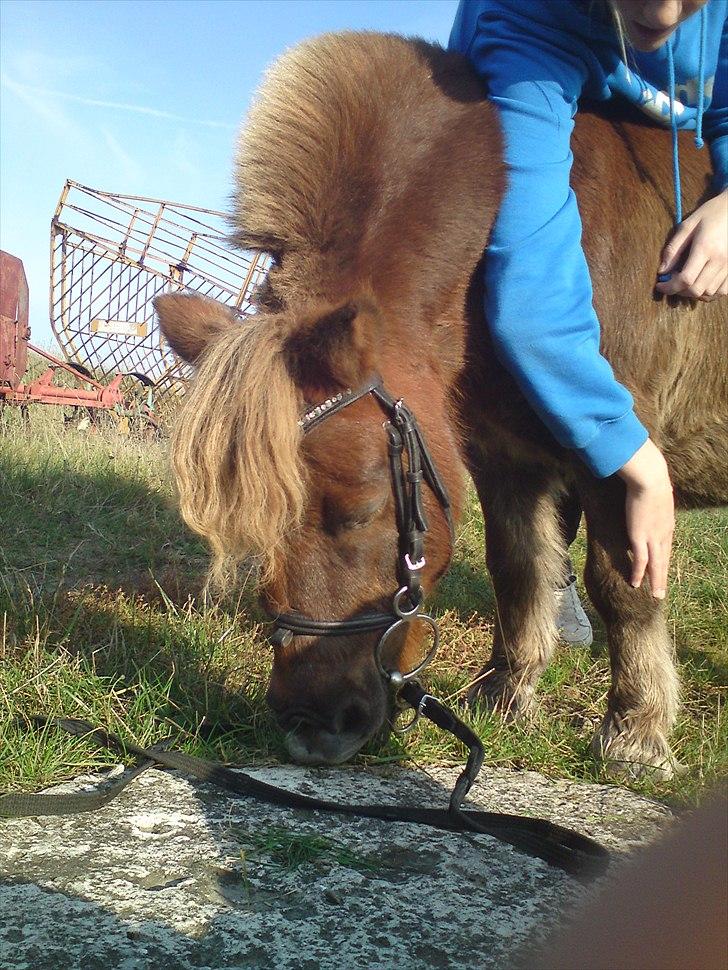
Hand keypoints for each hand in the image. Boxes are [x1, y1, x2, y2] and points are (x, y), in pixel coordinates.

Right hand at [617, 439, 673, 598]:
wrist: (650, 478)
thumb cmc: (650, 478)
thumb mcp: (655, 492)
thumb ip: (651, 499)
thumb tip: (645, 497)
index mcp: (667, 523)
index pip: (666, 546)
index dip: (664, 559)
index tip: (662, 569)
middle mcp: (663, 533)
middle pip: (665, 560)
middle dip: (663, 576)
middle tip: (661, 592)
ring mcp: (653, 537)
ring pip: (657, 565)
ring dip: (656, 581)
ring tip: (656, 595)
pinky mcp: (640, 537)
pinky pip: (641, 561)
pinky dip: (639, 574)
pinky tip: (636, 584)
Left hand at [656, 189, 727, 301]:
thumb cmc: (711, 213)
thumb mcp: (688, 225)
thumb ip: (673, 248)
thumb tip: (661, 270)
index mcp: (705, 248)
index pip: (685, 279)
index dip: (669, 287)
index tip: (660, 285)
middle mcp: (719, 260)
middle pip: (696, 290)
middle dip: (680, 291)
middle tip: (672, 282)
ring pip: (709, 293)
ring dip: (694, 292)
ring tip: (687, 281)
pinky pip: (723, 290)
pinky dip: (711, 291)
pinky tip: (703, 281)